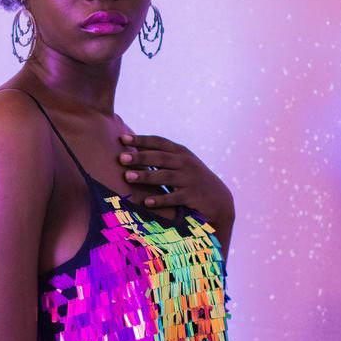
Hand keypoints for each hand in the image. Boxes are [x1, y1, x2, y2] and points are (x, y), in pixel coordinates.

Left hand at [118, 132, 234, 225]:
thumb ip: (162, 157)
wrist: (219, 199)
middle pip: (160, 157)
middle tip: (121, 158)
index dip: (141, 140)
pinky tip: (146, 202)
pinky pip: (174, 198)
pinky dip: (160, 200)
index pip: (159, 142)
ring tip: (128, 176)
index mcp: (180, 153)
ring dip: (146, 176)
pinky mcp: (192, 196)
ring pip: (165, 176)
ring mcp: (189, 180)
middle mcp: (185, 163)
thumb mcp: (181, 164)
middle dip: (140, 157)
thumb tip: (133, 151)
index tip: (122, 139)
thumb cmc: (192, 180)